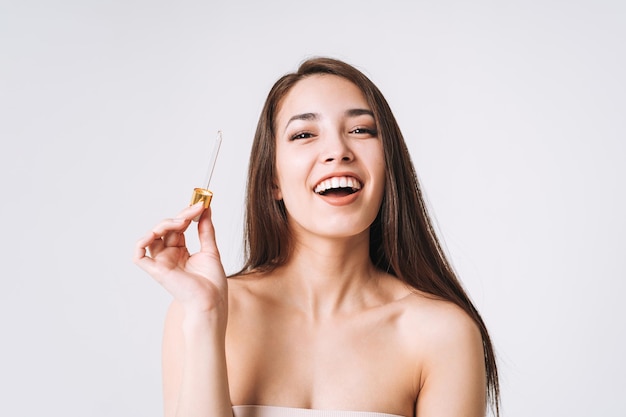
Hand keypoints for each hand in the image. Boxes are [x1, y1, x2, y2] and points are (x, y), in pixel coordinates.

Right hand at [133, 202, 227, 316]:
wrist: (212, 301)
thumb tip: (206, 210)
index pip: (178, 227)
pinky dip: (142, 242)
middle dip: (181, 216)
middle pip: (166, 228)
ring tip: (183, 221)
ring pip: (153, 236)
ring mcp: (161, 262)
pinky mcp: (155, 270)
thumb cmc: (212, 283)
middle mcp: (169, 256)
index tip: (201, 205)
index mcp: (180, 252)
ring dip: (166, 224)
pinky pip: (139, 255)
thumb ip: (206, 230)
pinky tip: (155, 232)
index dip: (186, 215)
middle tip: (196, 208)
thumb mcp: (211, 250)